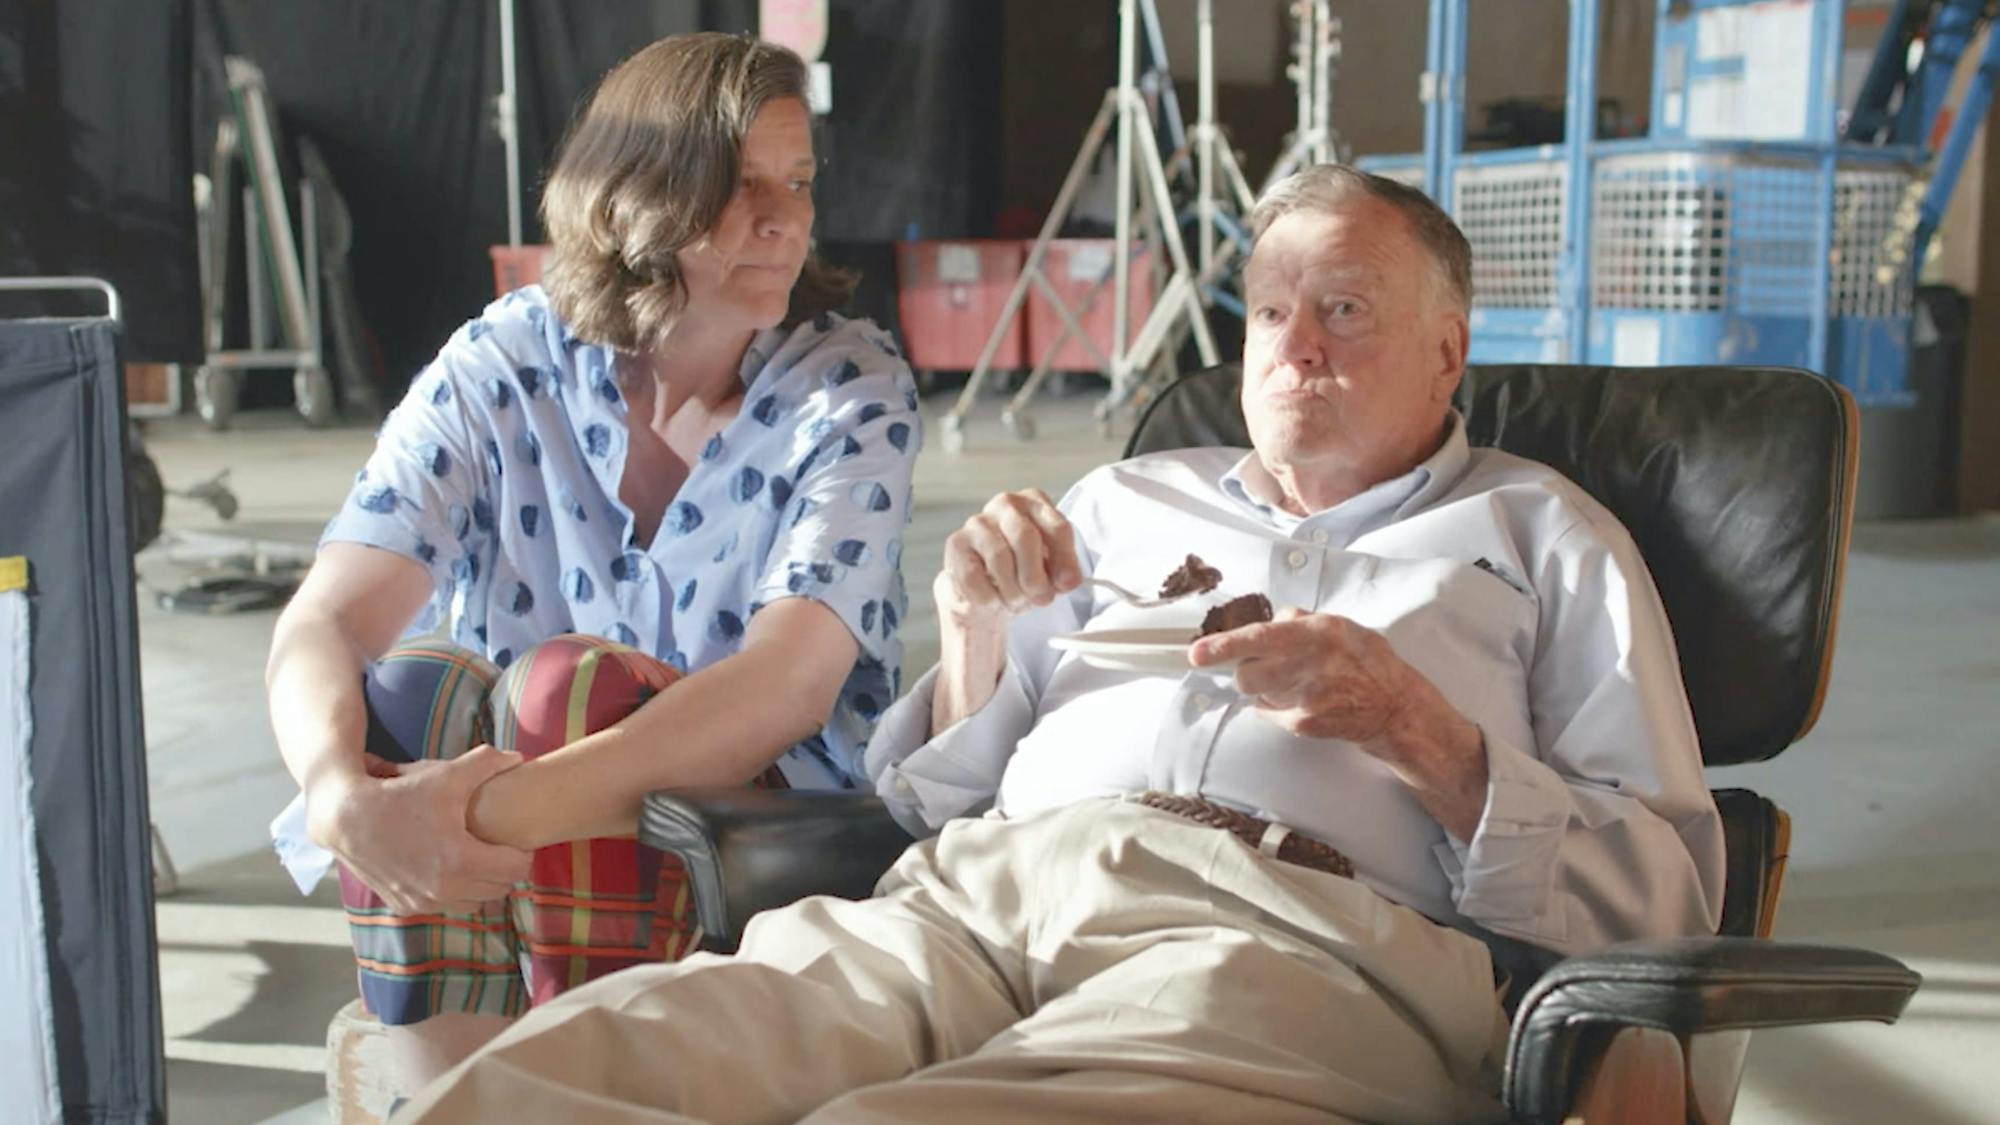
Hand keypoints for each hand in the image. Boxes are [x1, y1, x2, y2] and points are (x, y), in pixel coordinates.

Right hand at [307, 744, 532, 914]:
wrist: (346, 817)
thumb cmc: (400, 794)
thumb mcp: (446, 774)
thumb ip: (488, 763)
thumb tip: (519, 758)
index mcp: (460, 859)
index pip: (516, 869)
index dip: (522, 853)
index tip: (517, 839)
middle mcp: (443, 889)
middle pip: (500, 889)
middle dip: (505, 869)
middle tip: (500, 848)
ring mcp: (423, 902)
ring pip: (474, 903)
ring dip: (482, 885)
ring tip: (478, 859)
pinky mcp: (405, 907)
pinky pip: (446, 907)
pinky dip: (454, 893)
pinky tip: (450, 869)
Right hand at [934, 489, 1081, 629]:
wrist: (986, 587)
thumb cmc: (1024, 570)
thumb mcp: (1052, 568)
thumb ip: (1063, 571)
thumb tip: (1068, 581)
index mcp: (1036, 503)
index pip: (1057, 528)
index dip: (1065, 560)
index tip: (1067, 584)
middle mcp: (1006, 504)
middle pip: (1025, 538)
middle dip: (1036, 577)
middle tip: (1042, 599)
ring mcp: (977, 522)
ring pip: (999, 559)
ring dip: (1013, 591)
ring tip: (1017, 602)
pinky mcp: (956, 544)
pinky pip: (974, 576)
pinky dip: (989, 597)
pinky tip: (994, 601)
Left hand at [1189, 607, 1489, 839]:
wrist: (1394, 707)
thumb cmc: (1367, 661)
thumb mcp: (1340, 626)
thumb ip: (1301, 621)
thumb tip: (1271, 620)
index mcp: (1317, 633)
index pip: (1259, 638)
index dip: (1223, 646)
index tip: (1196, 653)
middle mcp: (1310, 665)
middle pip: (1246, 674)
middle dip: (1245, 671)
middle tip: (1266, 667)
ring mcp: (1306, 697)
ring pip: (1255, 694)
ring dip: (1263, 688)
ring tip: (1293, 683)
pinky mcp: (1304, 722)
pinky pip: (1270, 713)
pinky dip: (1278, 707)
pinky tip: (1305, 700)